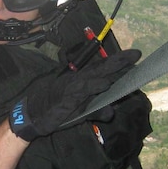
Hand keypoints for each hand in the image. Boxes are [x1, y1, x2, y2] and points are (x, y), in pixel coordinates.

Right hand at [8, 49, 140, 140]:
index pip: (102, 69)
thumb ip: (96, 111)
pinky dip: (93, 87)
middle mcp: (79, 81)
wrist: (31, 114)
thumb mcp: (79, 112)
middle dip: (120, 61)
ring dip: (111, 70)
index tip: (134, 56)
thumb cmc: (54, 110)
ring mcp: (73, 89)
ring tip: (128, 65)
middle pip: (102, 69)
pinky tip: (104, 84)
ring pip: (95, 77)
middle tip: (137, 54)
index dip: (118, 63)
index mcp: (81, 81)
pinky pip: (83, 92)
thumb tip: (110, 112)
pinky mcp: (68, 99)